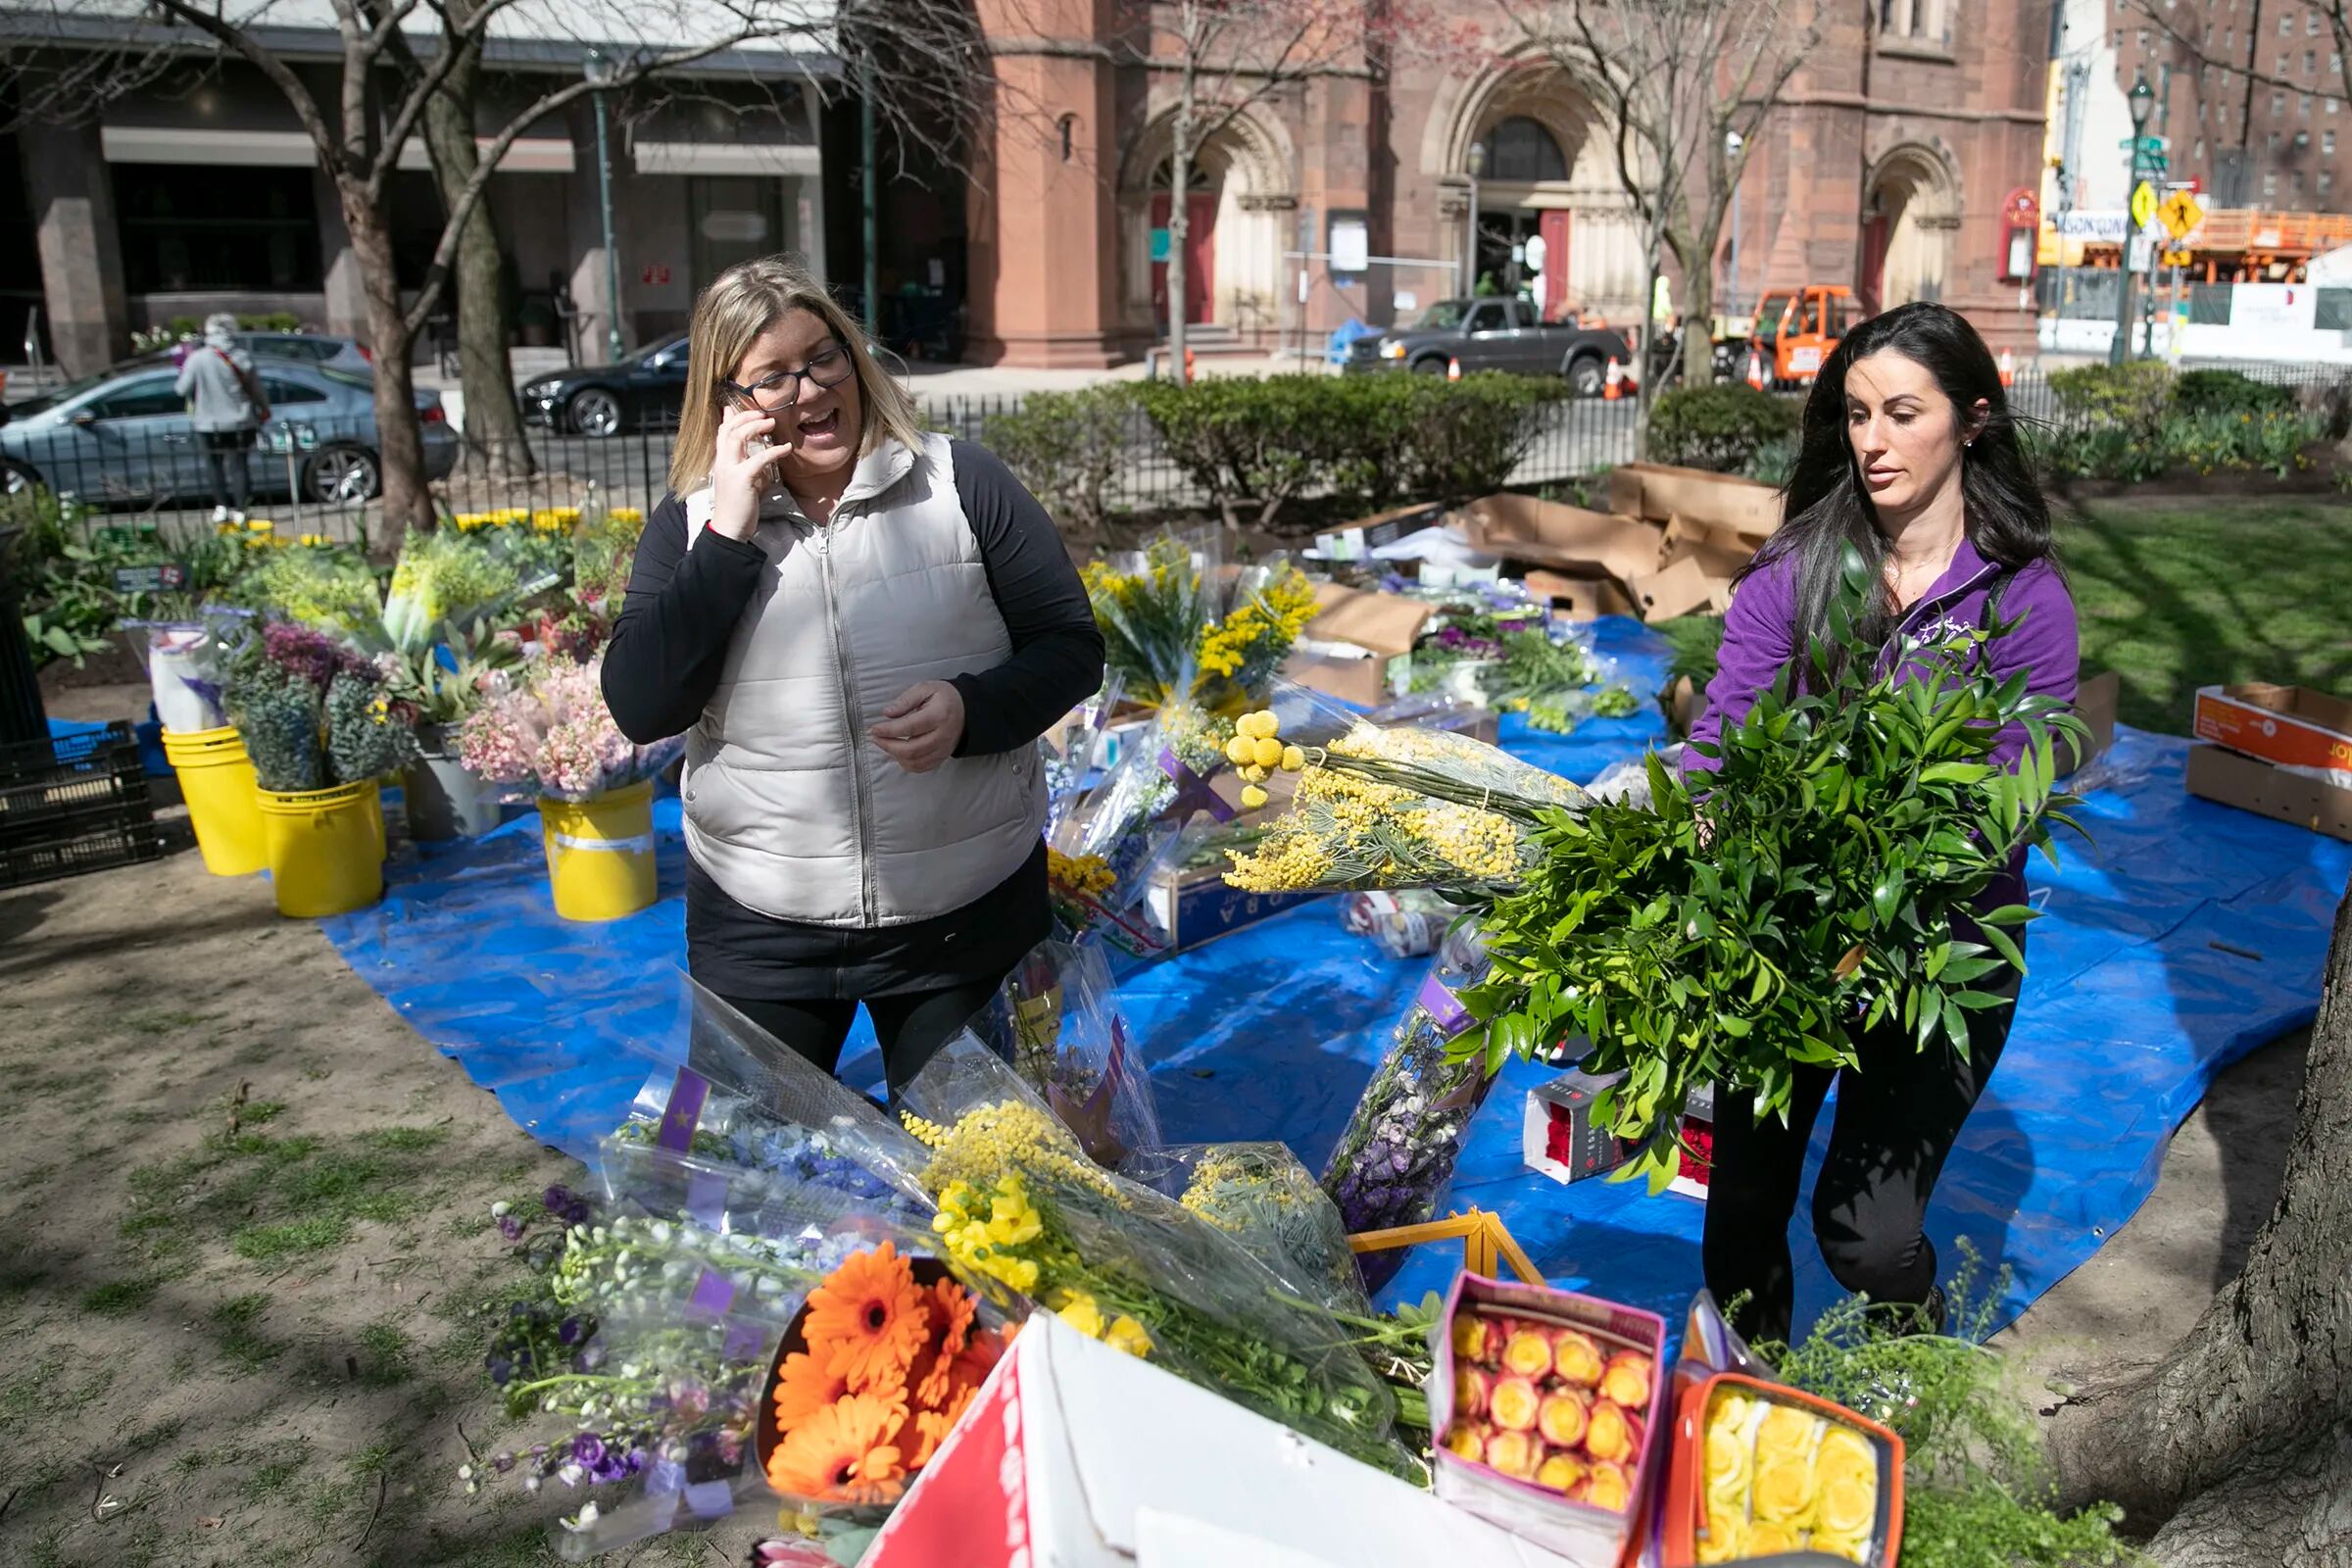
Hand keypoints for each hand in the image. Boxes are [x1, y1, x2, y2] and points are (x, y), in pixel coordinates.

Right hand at [708, 405, 794, 541]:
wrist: (730, 528)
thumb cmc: (739, 506)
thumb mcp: (744, 481)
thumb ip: (749, 466)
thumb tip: (761, 455)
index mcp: (721, 462)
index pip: (722, 432)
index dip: (734, 418)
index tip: (749, 410)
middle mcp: (722, 462)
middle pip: (729, 429)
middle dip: (746, 417)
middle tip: (763, 414)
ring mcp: (730, 470)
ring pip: (738, 437)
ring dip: (756, 427)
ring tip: (772, 422)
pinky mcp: (742, 479)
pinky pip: (758, 459)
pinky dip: (774, 451)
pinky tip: (786, 448)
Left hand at [871, 681, 964, 773]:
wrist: (966, 710)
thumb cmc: (943, 697)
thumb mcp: (925, 689)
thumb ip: (905, 700)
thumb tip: (887, 713)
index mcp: (939, 715)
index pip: (910, 727)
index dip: (889, 730)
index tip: (874, 729)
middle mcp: (943, 735)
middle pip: (912, 749)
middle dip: (889, 746)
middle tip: (876, 738)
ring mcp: (943, 749)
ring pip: (915, 761)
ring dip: (895, 755)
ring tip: (885, 744)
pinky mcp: (942, 757)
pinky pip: (922, 767)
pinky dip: (907, 764)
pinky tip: (898, 754)